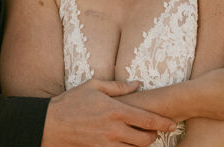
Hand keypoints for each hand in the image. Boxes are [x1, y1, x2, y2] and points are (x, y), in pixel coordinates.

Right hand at [42, 79, 175, 146]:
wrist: (51, 124)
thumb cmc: (72, 102)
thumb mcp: (94, 86)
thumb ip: (119, 86)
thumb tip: (138, 83)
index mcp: (116, 110)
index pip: (148, 120)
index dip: (164, 123)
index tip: (172, 124)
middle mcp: (114, 129)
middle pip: (146, 139)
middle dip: (154, 137)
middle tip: (155, 132)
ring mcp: (107, 144)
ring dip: (141, 146)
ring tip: (142, 139)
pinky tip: (128, 146)